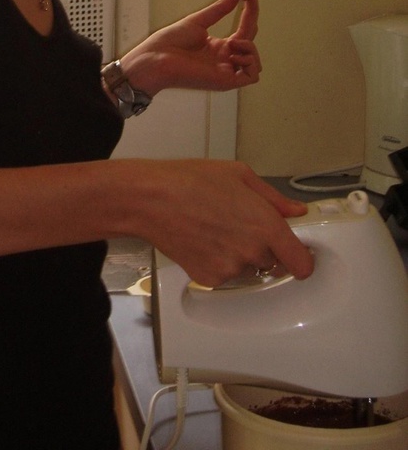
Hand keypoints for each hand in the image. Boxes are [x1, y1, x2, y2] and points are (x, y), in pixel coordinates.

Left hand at [122, 0, 260, 95]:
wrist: (156, 58)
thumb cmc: (170, 41)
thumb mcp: (199, 20)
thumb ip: (221, 8)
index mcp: (219, 46)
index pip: (244, 29)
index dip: (250, 11)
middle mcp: (224, 59)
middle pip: (251, 41)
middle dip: (252, 17)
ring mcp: (226, 71)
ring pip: (255, 62)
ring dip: (250, 46)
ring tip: (232, 41)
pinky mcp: (225, 82)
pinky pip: (251, 76)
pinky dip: (249, 62)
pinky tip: (232, 54)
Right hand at [132, 158, 313, 286]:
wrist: (151, 199)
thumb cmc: (189, 181)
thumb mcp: (239, 174)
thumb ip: (273, 198)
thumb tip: (294, 210)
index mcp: (266, 225)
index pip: (302, 263)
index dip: (301, 259)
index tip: (297, 254)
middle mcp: (252, 251)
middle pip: (273, 263)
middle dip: (263, 247)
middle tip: (239, 225)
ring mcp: (230, 269)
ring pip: (247, 269)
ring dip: (240, 255)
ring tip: (216, 228)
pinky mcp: (209, 279)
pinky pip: (225, 276)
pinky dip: (218, 263)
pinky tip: (204, 240)